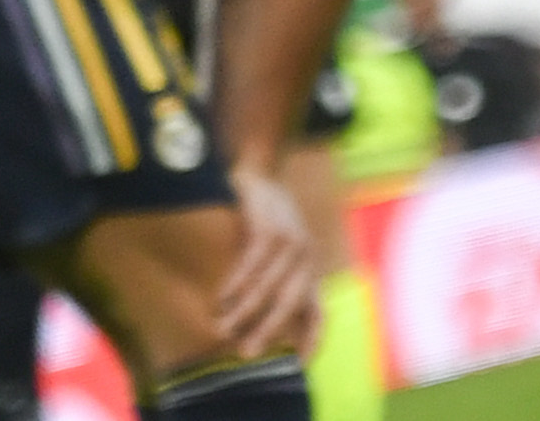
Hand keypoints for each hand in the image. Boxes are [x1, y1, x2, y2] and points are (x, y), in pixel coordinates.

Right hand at [212, 164, 321, 358]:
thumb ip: (275, 285)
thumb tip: (257, 324)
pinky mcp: (270, 228)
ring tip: (222, 327)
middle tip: (245, 353)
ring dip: (242, 310)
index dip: (312, 340)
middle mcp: (306, 259)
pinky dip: (235, 283)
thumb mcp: (277, 255)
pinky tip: (222, 297)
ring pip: (266, 286)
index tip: (298, 364)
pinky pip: (252, 263)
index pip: (317, 313)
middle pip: (288, 304)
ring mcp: (291, 242)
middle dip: (266, 331)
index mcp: (310, 271)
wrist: (259, 175)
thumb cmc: (265, 222)